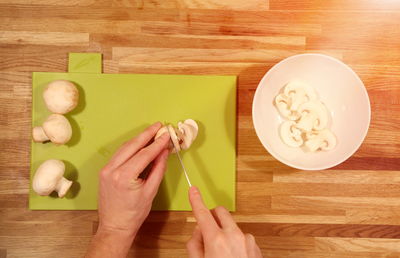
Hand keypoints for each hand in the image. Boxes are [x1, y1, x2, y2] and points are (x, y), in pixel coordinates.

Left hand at [86, 122, 169, 257]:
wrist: (115, 226)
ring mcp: (106, 170)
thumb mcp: (151, 191)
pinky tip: (139, 143)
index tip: (166, 135)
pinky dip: (130, 147)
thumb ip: (158, 169)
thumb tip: (164, 152)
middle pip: (132, 146)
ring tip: (151, 131)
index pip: (144, 154)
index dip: (157, 143)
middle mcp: (112, 170)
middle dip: (146, 134)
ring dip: (138, 139)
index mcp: (124, 177)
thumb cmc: (134, 213)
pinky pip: (119, 154)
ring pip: (124, 148)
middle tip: (158, 126)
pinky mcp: (104, 171)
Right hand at [187, 186, 262, 257]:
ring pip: (232, 226)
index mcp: (217, 240)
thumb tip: (198, 232)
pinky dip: (236, 242)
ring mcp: (247, 241)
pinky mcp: (255, 246)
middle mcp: (234, 237)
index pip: (202, 213)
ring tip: (221, 251)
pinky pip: (242, 236)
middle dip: (212, 216)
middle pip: (220, 211)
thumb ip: (194, 244)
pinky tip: (233, 255)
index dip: (196, 199)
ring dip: (224, 232)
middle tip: (206, 229)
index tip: (193, 190)